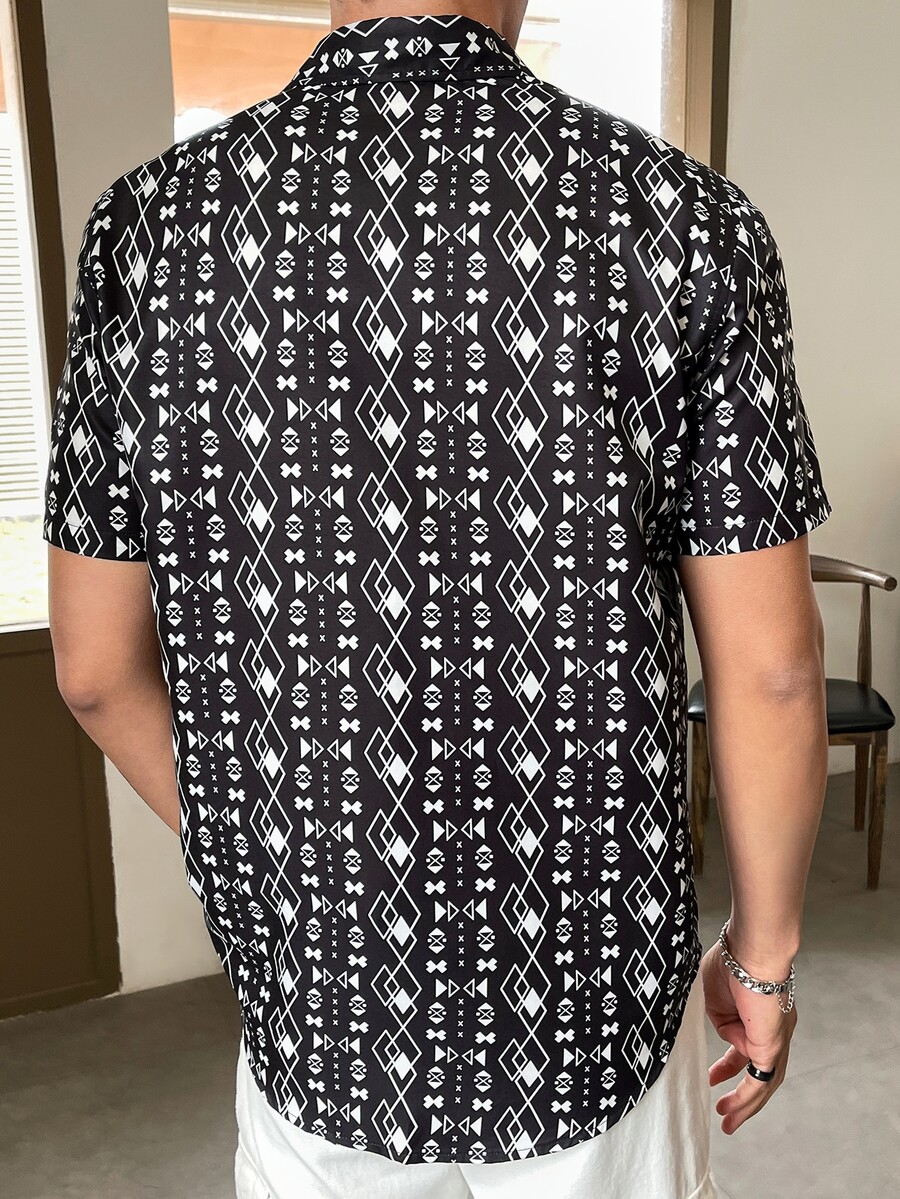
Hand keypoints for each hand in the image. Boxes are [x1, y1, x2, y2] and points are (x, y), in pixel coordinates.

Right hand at [699, 940, 797, 1133]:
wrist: (752, 950)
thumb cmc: (732, 961)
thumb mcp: (713, 994)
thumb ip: (718, 1016)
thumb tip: (725, 1032)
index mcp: (759, 1014)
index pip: (745, 1046)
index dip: (728, 1064)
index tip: (712, 1076)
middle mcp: (775, 1030)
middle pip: (759, 1071)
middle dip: (740, 1092)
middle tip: (722, 1107)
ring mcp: (777, 1040)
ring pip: (765, 1082)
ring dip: (745, 1104)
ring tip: (727, 1122)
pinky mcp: (773, 1047)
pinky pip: (762, 1081)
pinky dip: (748, 1098)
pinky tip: (732, 1108)